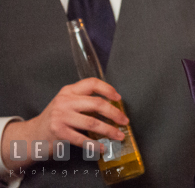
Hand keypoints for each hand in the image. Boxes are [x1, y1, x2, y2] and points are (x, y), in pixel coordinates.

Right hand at [2, 78, 127, 169]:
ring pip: (92, 122)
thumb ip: (85, 101)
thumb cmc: (56, 118)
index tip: (118, 98)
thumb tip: (113, 107)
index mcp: (69, 90)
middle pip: (97, 103)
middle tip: (124, 121)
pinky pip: (82, 139)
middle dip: (114, 113)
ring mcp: (61, 117)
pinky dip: (94, 145)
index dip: (108, 89)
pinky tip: (103, 147)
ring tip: (119, 136)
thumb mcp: (68, 103)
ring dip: (109, 130)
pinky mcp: (59, 132)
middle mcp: (65, 101)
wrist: (33, 134)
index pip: (92, 83)